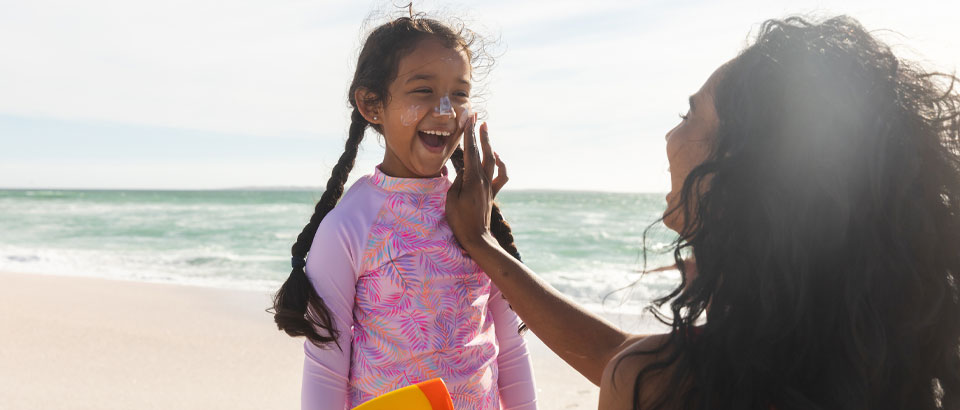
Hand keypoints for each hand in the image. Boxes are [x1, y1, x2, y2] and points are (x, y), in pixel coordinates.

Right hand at [446, 115, 506, 249]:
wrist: (476, 237)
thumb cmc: (460, 220)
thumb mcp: (451, 199)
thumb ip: (457, 181)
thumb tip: (462, 170)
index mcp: (472, 179)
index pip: (470, 151)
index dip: (469, 134)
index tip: (468, 119)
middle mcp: (483, 180)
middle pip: (482, 152)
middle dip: (479, 133)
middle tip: (477, 118)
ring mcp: (489, 186)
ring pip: (492, 160)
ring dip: (488, 144)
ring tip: (485, 130)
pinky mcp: (492, 192)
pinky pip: (500, 176)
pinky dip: (500, 164)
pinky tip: (495, 157)